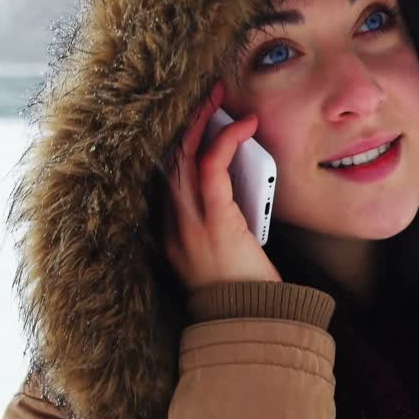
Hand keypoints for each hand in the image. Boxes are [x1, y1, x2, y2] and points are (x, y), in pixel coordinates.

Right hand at [159, 80, 282, 292]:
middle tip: (208, 93)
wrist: (250, 325)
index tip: (197, 118)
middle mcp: (173, 227)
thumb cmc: (246, 292)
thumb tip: (238, 181)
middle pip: (169, 160)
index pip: (167, 177)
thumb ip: (224, 219)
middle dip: (187, 122)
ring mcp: (190, 225)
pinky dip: (225, 142)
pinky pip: (210, 171)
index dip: (178, 142)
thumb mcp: (228, 251)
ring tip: (221, 97)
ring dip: (203, 121)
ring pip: (183, 158)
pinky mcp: (215, 223)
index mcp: (174, 234)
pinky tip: (241, 125)